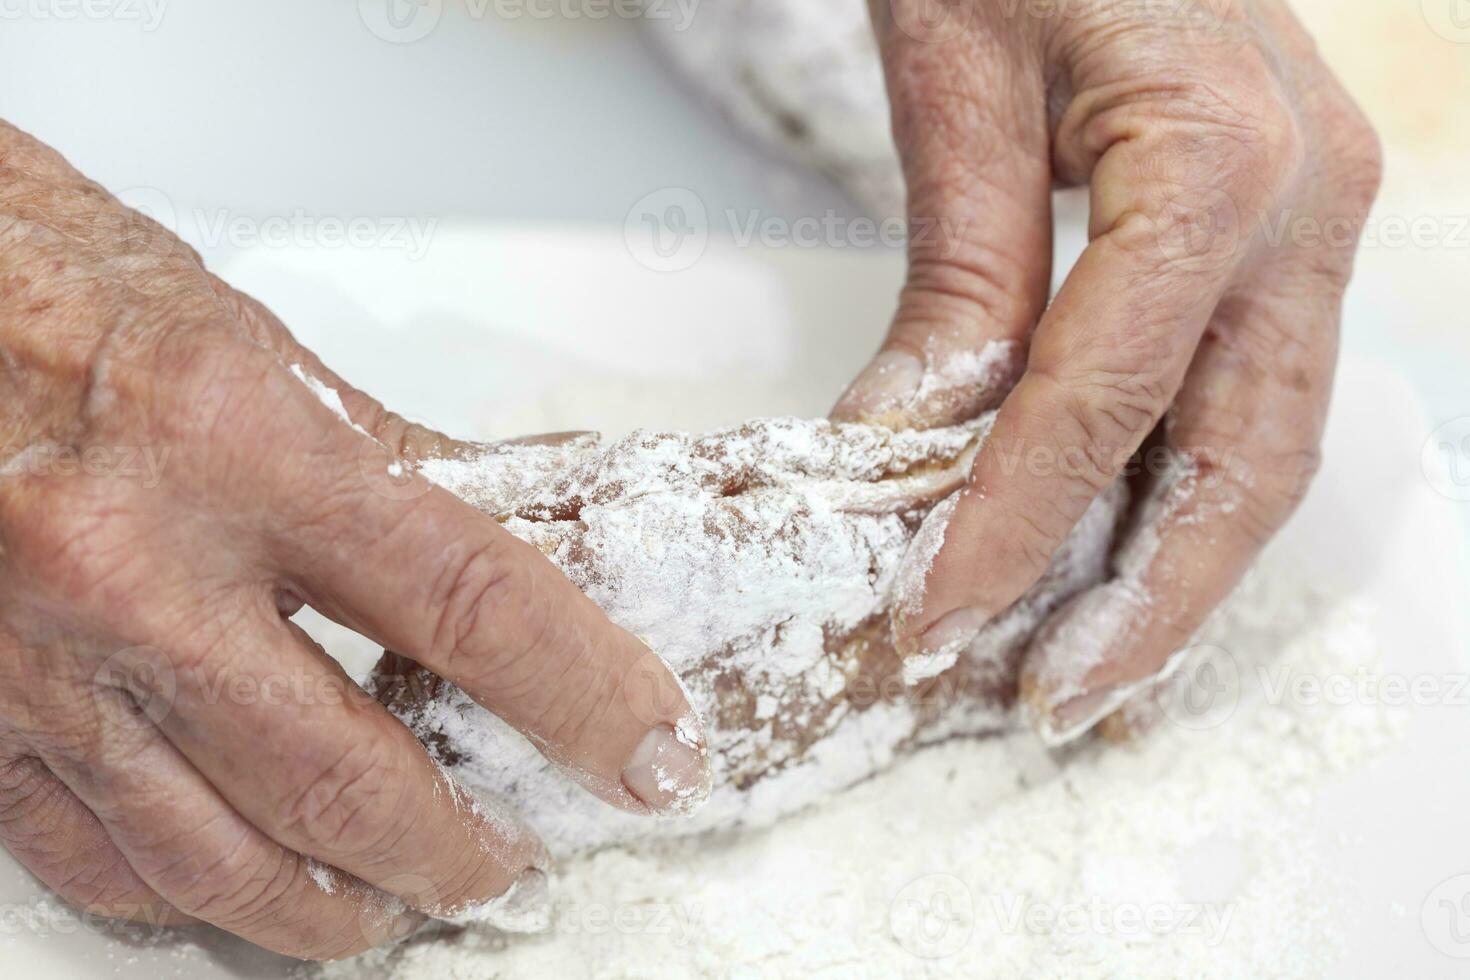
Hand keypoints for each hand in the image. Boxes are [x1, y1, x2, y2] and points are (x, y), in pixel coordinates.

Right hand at [0, 122, 708, 957]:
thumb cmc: (64, 290)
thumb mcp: (265, 358)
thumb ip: (403, 470)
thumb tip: (538, 535)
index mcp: (239, 444)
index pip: (473, 604)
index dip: (585, 696)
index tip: (647, 750)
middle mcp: (132, 564)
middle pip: (349, 779)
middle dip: (460, 848)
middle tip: (515, 858)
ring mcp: (41, 659)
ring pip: (223, 861)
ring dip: (338, 908)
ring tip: (402, 905)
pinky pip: (96, 861)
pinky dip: (192, 896)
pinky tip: (250, 886)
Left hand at [835, 0, 1380, 741]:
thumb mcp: (956, 81)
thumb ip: (956, 277)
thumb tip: (912, 445)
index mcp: (1221, 157)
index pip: (1103, 400)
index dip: (1013, 526)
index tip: (934, 620)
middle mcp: (1310, 202)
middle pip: (1241, 463)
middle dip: (1144, 605)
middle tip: (1047, 702)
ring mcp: (1322, 219)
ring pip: (1268, 449)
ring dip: (1180, 574)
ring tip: (1089, 669)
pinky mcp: (1293, 232)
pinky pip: (1252, 395)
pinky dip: (1186, 492)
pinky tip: (1126, 559)